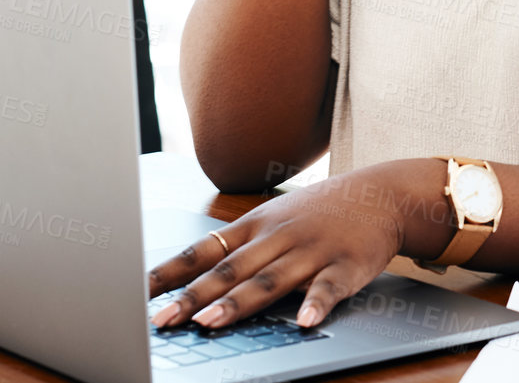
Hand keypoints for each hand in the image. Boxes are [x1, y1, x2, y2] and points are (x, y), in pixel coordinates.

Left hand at [147, 163, 441, 329]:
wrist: (380, 195)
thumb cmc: (320, 212)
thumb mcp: (274, 218)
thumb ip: (240, 249)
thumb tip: (193, 280)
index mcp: (256, 226)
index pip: (204, 250)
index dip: (170, 272)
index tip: (138, 291)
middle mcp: (278, 237)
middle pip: (230, 270)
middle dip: (194, 296)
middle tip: (164, 319)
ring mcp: (311, 251)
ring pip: (269, 280)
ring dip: (238, 303)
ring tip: (212, 323)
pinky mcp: (345, 266)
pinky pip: (328, 288)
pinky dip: (316, 305)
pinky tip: (304, 322)